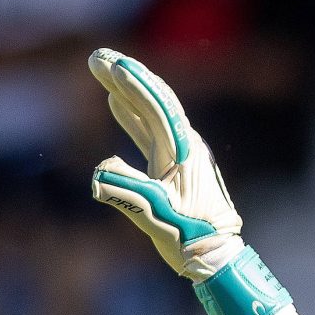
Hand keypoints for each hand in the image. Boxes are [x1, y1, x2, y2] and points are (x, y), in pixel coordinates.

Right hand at [87, 48, 243, 281]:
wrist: (217, 256)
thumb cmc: (190, 238)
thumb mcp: (157, 215)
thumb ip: (128, 192)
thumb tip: (99, 170)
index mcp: (184, 151)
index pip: (156, 107)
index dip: (132, 83)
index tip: (108, 64)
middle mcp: (185, 146)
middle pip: (154, 100)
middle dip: (127, 77)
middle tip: (98, 57)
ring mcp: (181, 154)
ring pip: (150, 113)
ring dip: (127, 92)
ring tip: (103, 71)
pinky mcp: (174, 166)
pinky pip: (150, 131)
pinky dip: (132, 115)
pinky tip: (115, 104)